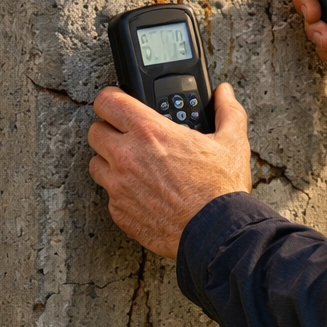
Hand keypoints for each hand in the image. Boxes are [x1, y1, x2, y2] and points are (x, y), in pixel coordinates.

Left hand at [88, 83, 252, 258]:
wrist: (216, 233)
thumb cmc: (221, 189)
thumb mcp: (231, 142)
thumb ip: (227, 111)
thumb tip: (225, 93)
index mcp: (149, 132)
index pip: (107, 101)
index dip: (111, 99)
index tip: (119, 103)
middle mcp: (126, 156)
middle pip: (94, 131)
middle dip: (108, 130)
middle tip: (126, 136)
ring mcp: (119, 186)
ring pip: (95, 164)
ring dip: (109, 162)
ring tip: (133, 167)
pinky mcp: (119, 212)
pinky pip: (109, 196)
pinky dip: (121, 193)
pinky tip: (142, 194)